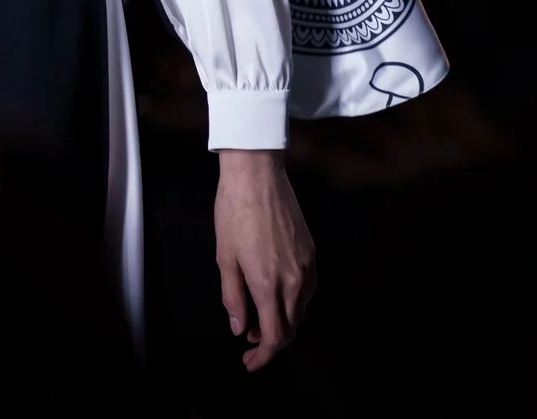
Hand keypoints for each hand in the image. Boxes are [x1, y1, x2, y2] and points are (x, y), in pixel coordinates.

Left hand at [215, 149, 314, 370]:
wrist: (256, 175)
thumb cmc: (234, 211)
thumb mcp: (224, 257)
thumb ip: (233, 297)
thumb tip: (239, 328)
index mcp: (267, 283)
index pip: (275, 336)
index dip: (264, 356)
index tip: (250, 361)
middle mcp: (293, 279)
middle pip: (290, 327)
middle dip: (271, 340)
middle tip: (249, 339)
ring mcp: (306, 266)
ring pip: (300, 310)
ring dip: (282, 321)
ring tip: (258, 316)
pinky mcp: (312, 253)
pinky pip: (307, 289)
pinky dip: (293, 301)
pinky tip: (275, 294)